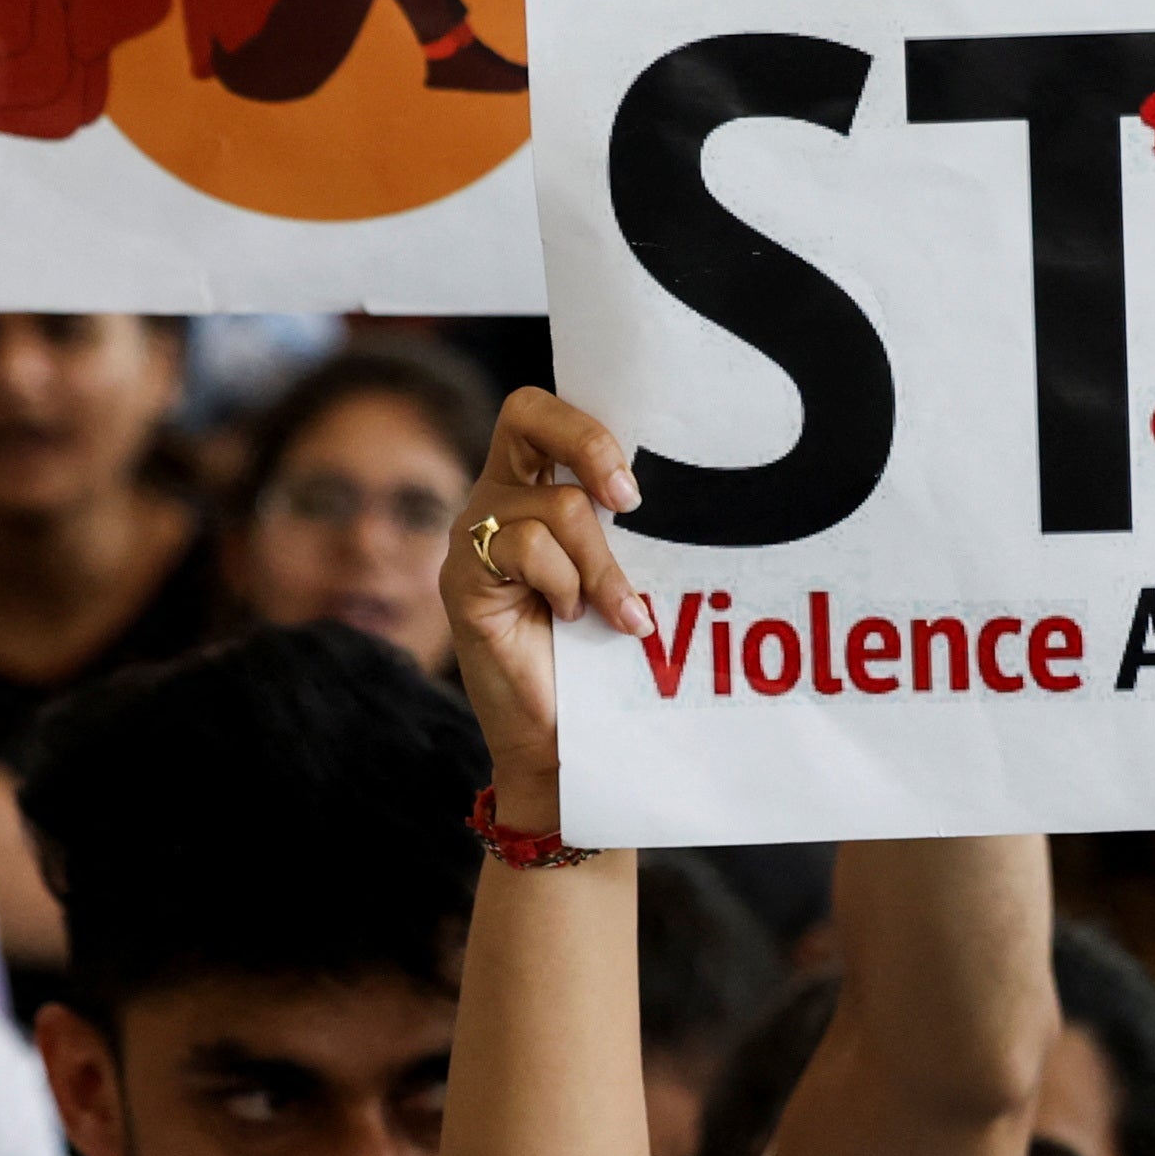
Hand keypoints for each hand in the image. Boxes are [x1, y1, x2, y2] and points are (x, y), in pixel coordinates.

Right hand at [442, 388, 651, 833]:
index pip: (545, 413)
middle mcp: (497, 499)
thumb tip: (692, 491)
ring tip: (622, 615)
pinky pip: (525, 547)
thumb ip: (628, 530)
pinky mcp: (463, 579)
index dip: (589, 426)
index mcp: (534, 488)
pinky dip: (565, 584)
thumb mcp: (623, 577)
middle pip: (526, 412)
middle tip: (630, 500)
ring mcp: (474, 537)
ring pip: (554, 505)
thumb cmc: (601, 660)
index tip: (637, 486)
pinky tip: (572, 621)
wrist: (560, 742)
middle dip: (590, 445)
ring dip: (603, 564)